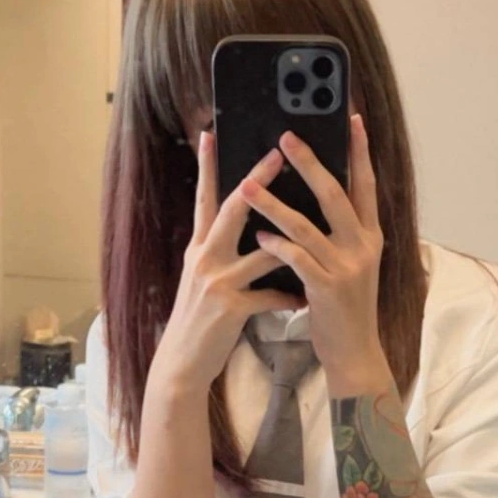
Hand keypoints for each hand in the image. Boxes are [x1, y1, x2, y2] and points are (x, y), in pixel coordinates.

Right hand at [154, 131, 303, 393]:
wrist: (182, 362)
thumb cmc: (201, 319)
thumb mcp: (202, 279)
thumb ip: (220, 252)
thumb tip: (247, 228)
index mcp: (200, 248)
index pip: (204, 199)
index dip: (207, 166)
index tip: (210, 134)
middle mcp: (205, 258)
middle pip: (232, 209)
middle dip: (256, 181)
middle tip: (277, 153)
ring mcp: (217, 282)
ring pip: (261, 251)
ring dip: (289, 241)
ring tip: (315, 227)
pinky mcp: (230, 309)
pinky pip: (270, 296)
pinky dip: (290, 297)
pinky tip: (304, 300)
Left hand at [241, 113, 392, 396]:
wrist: (355, 353)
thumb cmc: (344, 307)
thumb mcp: (353, 265)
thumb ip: (340, 233)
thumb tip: (320, 196)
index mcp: (370, 237)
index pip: (366, 184)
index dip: (359, 151)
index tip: (352, 119)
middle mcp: (363, 247)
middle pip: (336, 194)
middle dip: (310, 163)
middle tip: (285, 137)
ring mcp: (347, 268)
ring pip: (306, 226)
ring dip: (273, 203)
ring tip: (246, 185)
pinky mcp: (327, 289)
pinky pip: (297, 259)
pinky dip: (276, 245)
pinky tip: (259, 235)